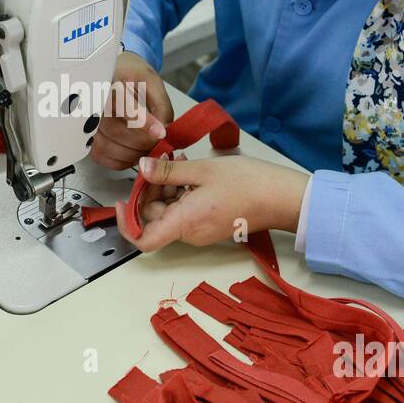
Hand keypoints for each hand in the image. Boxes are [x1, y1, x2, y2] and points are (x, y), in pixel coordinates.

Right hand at [90, 51, 174, 169]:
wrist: (113, 75)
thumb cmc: (131, 76)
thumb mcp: (152, 82)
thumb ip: (161, 106)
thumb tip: (163, 132)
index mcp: (108, 83)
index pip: (123, 106)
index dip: (143, 122)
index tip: (160, 133)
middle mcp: (92, 103)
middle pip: (117, 132)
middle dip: (144, 141)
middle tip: (158, 139)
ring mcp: (86, 121)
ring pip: (109, 147)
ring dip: (134, 153)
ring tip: (147, 145)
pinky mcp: (86, 138)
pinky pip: (102, 156)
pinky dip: (121, 160)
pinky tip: (132, 151)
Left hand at [114, 155, 310, 252]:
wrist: (282, 197)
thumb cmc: (249, 183)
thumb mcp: (202, 170)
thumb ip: (168, 172)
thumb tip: (142, 169)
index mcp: (185, 222)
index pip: (142, 239)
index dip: (124, 223)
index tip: (121, 200)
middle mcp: (190, 233)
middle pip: (153, 219)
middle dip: (149, 192)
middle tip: (158, 164)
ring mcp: (200, 231)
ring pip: (168, 213)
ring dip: (166, 190)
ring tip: (176, 162)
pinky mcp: (209, 225)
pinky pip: (184, 212)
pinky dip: (180, 194)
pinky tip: (188, 173)